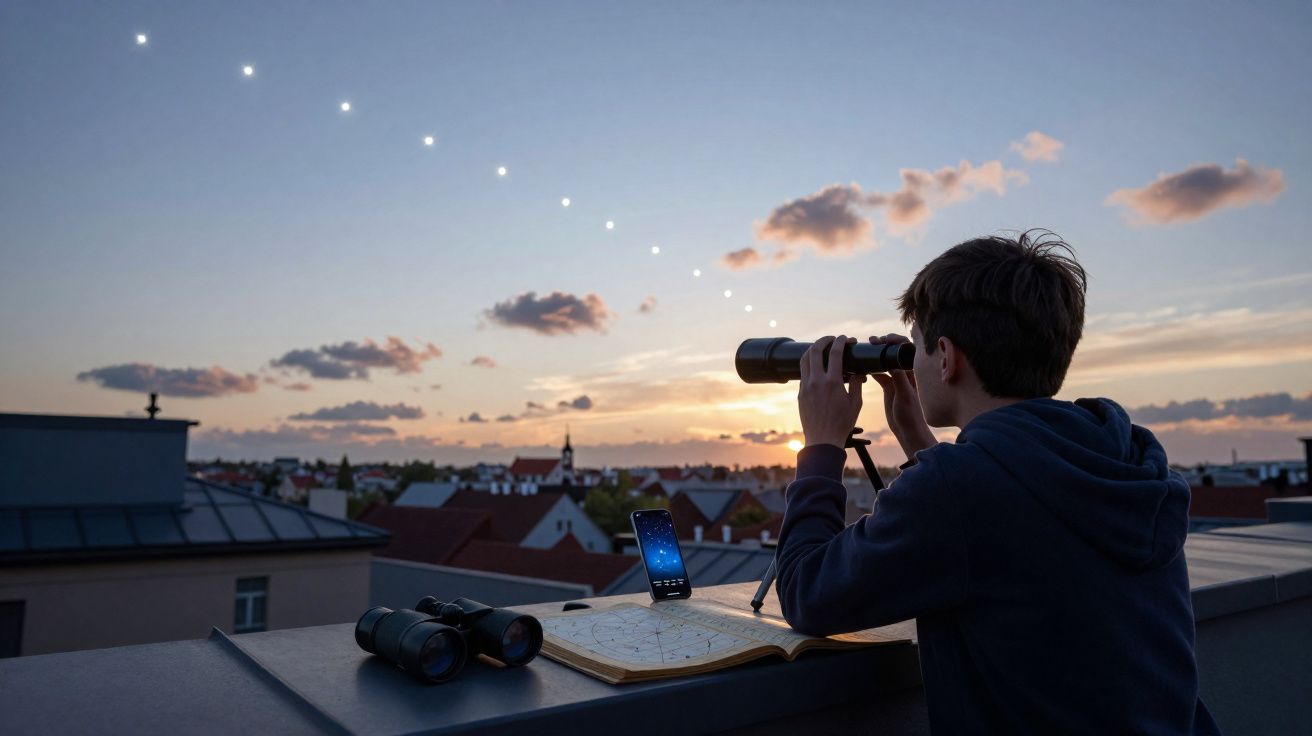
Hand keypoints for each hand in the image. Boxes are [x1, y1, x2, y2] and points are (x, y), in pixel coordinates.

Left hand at [797, 335, 864, 449]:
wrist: (822, 440)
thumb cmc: (842, 423)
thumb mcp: (856, 403)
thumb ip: (857, 383)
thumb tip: (859, 371)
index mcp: (833, 383)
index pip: (835, 353)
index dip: (841, 341)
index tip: (846, 338)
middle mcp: (816, 382)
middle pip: (815, 350)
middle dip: (824, 340)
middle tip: (832, 339)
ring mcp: (805, 387)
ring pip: (805, 359)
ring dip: (813, 349)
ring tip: (822, 348)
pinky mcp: (800, 393)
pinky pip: (802, 372)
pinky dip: (809, 363)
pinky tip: (817, 365)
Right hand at [867, 334, 936, 460]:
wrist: (907, 430)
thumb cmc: (910, 414)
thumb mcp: (904, 395)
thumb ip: (899, 378)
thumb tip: (891, 361)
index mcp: (912, 371)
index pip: (906, 349)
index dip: (896, 340)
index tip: (884, 339)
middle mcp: (905, 372)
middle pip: (895, 351)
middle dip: (884, 343)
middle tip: (872, 341)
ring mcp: (896, 379)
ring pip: (885, 361)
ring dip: (876, 354)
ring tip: (866, 349)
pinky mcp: (888, 387)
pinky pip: (879, 373)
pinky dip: (871, 367)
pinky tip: (862, 366)